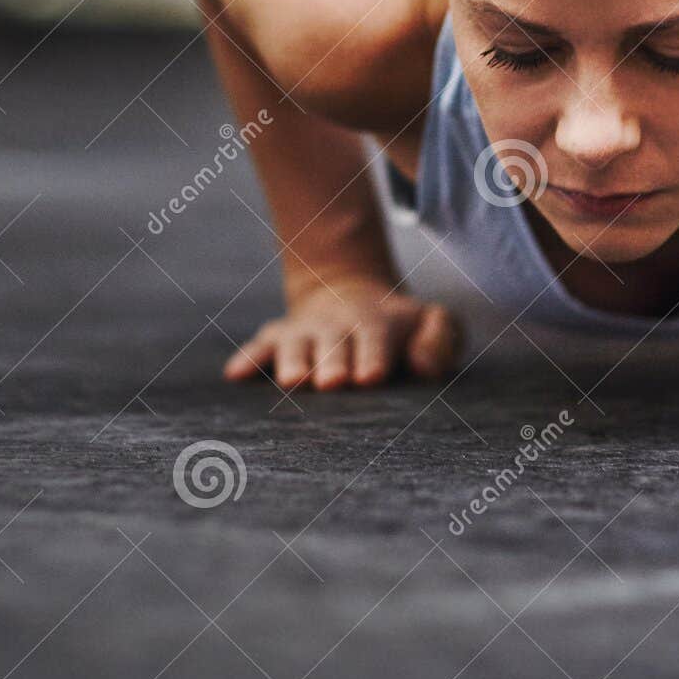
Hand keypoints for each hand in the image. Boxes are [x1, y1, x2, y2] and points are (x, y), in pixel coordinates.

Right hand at [223, 278, 461, 390]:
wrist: (353, 295)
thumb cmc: (400, 327)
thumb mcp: (433, 322)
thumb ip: (441, 338)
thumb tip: (426, 366)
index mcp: (377, 324)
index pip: (376, 339)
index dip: (373, 356)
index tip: (370, 378)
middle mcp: (337, 326)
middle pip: (333, 344)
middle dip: (332, 363)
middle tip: (333, 383)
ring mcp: (305, 332)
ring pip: (296, 345)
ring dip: (294, 361)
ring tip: (295, 382)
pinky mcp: (278, 338)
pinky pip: (261, 346)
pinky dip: (250, 358)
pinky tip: (236, 375)